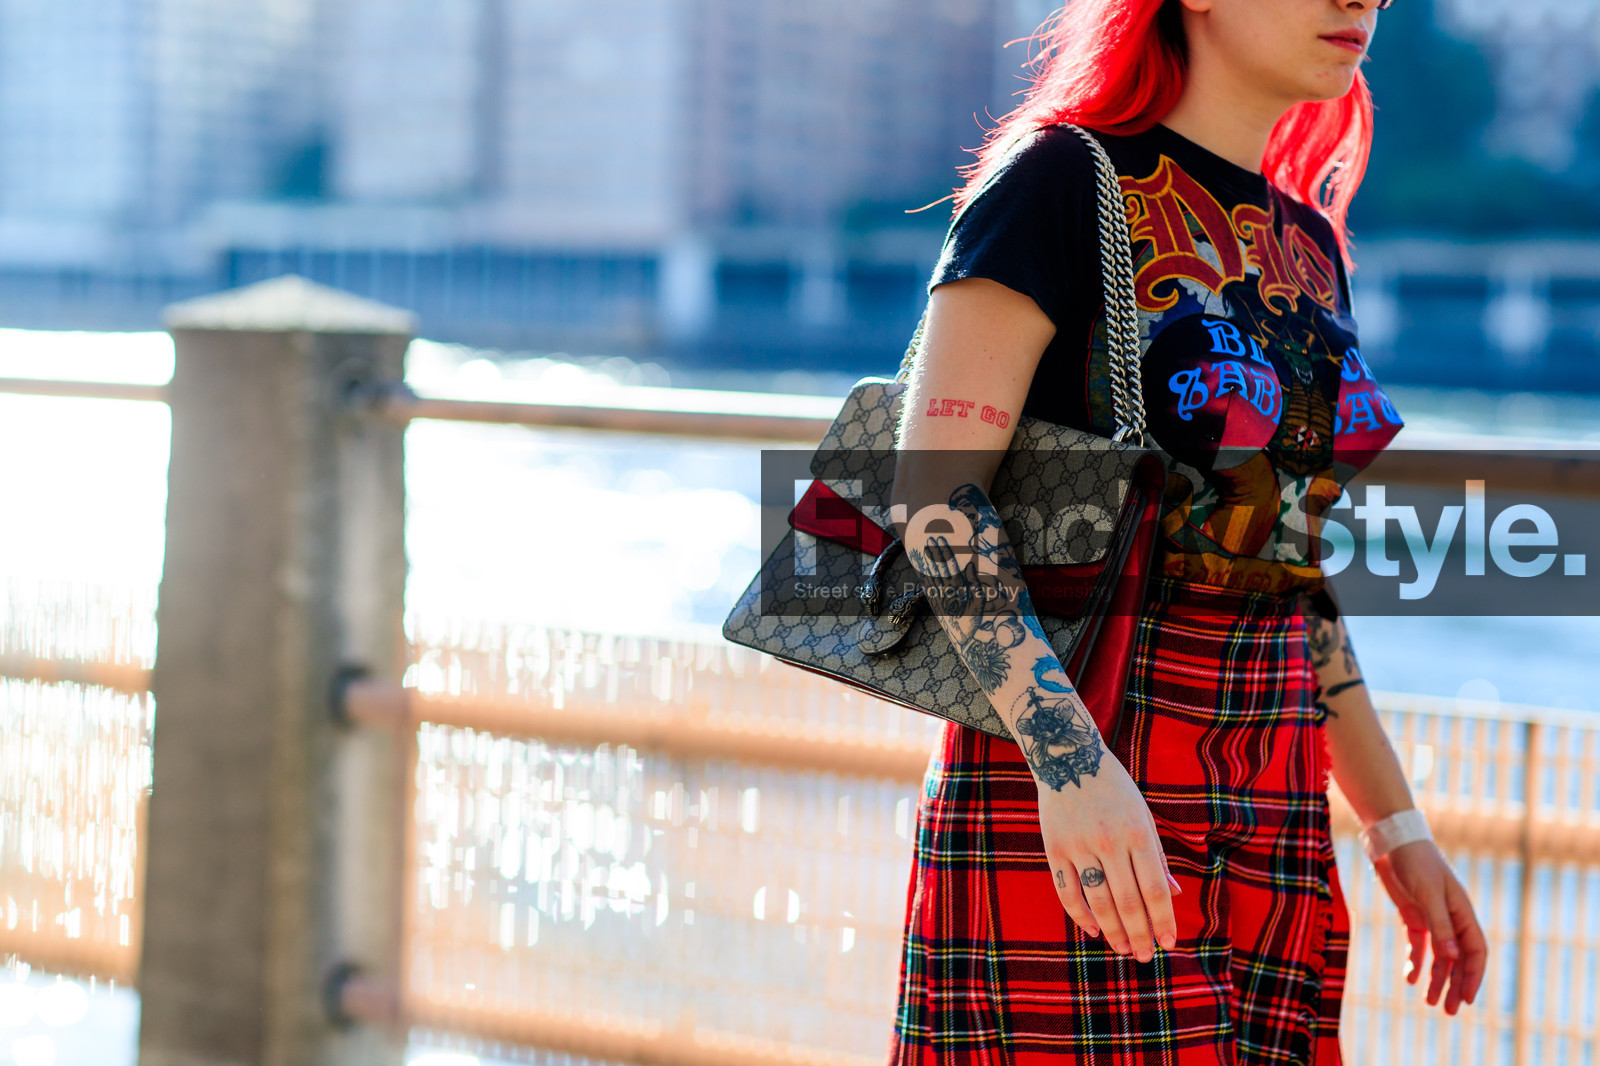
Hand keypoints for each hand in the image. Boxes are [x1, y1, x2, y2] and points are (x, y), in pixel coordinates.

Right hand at [1037, 753, 1179, 961]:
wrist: (1068, 758)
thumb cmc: (1114, 789)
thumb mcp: (1143, 815)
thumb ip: (1157, 856)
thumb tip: (1173, 895)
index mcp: (1138, 833)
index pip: (1155, 889)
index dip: (1163, 920)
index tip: (1168, 944)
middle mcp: (1110, 841)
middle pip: (1128, 902)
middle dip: (1140, 934)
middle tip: (1144, 956)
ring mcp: (1079, 845)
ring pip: (1099, 902)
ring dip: (1113, 931)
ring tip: (1123, 949)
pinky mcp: (1055, 847)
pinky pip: (1067, 892)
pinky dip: (1081, 916)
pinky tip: (1094, 930)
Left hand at [1373, 839, 1487, 1013]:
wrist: (1391, 841)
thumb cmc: (1415, 862)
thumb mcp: (1429, 894)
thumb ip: (1440, 925)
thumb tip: (1453, 958)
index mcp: (1463, 912)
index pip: (1476, 951)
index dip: (1473, 976)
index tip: (1466, 999)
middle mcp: (1451, 917)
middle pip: (1458, 958)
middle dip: (1455, 985)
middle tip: (1448, 1011)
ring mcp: (1432, 917)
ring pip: (1439, 956)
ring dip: (1436, 978)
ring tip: (1428, 1001)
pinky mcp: (1413, 915)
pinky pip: (1419, 945)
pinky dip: (1416, 961)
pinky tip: (1410, 977)